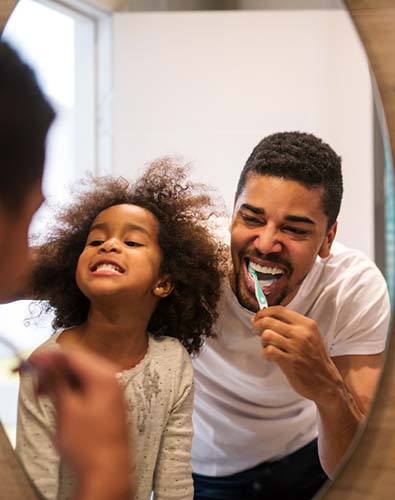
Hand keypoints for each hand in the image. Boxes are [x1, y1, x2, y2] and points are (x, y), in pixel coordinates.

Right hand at [29, 348, 133, 499]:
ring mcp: (112, 391)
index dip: (49, 357)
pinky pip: (88, 386)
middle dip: (54, 370)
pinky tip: (59, 400)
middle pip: (78, 363)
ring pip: (81, 375)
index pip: (72, 355)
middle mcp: (112, 379)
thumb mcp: (66, 409)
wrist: (108, 472)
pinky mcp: (109, 402)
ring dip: (61, 381)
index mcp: (104, 376)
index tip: (32, 363)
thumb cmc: (90, 446)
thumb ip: (57, 380)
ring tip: (43, 394)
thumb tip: (47, 362)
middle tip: (36, 382)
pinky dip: (72, 390)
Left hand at [252, 306, 342, 404]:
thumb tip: (262, 318)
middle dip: (258, 326)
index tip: (258, 317)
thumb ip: (289, 326)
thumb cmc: (314, 358)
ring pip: (267, 335)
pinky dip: (265, 353)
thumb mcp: (308, 336)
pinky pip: (268, 350)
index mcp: (306, 324)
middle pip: (269, 321)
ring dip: (262, 341)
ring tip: (267, 347)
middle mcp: (301, 333)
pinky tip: (270, 357)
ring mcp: (295, 348)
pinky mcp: (289, 362)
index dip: (264, 312)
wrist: (326, 382)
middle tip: (257, 332)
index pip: (279, 310)